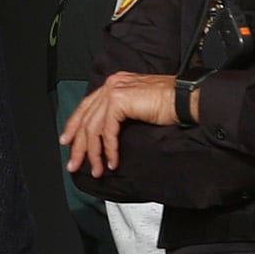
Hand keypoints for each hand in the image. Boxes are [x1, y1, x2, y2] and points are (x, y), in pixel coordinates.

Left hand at [60, 72, 182, 178]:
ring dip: (94, 152)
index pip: (87, 106)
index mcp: (115, 83)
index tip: (67, 142)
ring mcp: (115, 91)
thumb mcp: (139, 107)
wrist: (187, 98)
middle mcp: (112, 84)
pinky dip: (109, 150)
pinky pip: (107, 132)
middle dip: (78, 145)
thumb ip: (121, 113)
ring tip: (96, 169)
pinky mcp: (120, 101)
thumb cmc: (170, 103)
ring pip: (94, 128)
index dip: (74, 126)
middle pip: (86, 118)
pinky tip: (112, 161)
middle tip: (74, 164)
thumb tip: (106, 133)